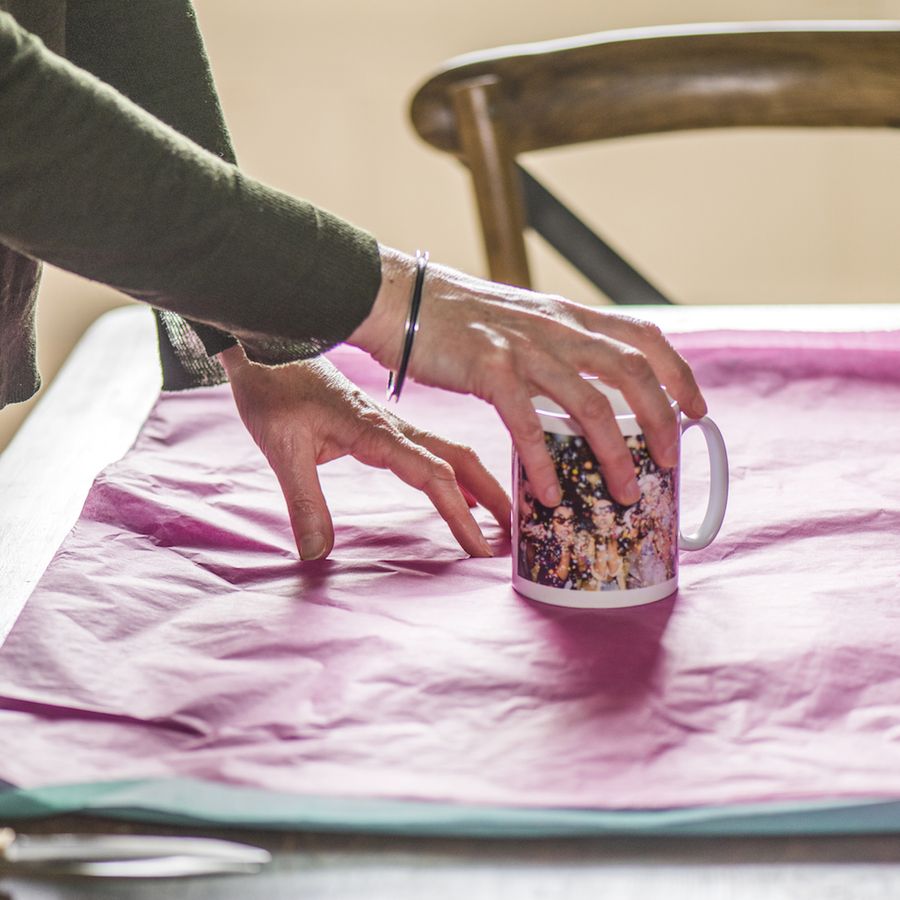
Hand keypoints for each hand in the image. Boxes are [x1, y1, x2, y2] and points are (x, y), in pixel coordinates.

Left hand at [219, 346, 509, 559]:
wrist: (268, 348)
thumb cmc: (274, 392)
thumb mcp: (282, 449)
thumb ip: (303, 501)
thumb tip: (315, 554)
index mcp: (376, 430)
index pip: (432, 474)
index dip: (459, 513)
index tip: (479, 547)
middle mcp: (394, 426)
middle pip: (459, 459)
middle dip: (492, 494)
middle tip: (517, 530)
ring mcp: (393, 425)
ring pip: (451, 453)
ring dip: (481, 483)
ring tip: (503, 515)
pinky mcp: (384, 427)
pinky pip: (433, 451)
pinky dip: (458, 474)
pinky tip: (463, 494)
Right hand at [349, 247, 706, 507]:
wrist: (401, 300)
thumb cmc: (459, 321)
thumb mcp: (522, 323)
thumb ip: (557, 350)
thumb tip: (584, 390)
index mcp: (567, 316)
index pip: (643, 336)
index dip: (680, 372)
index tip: (696, 409)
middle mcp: (556, 327)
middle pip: (631, 370)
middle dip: (662, 418)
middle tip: (670, 461)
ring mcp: (524, 347)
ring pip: (590, 402)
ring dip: (614, 452)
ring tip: (622, 492)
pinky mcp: (489, 368)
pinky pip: (528, 422)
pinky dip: (545, 461)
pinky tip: (551, 492)